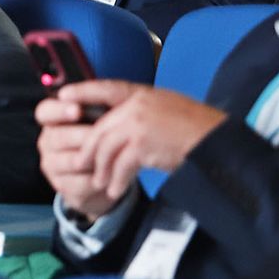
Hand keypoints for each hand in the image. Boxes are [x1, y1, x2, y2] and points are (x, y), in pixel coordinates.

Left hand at [37, 81, 226, 220]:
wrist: (217, 142)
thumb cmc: (198, 128)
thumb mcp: (167, 109)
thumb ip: (141, 112)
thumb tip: (118, 126)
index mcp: (142, 93)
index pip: (104, 87)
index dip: (81, 90)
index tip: (61, 95)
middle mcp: (137, 105)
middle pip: (100, 127)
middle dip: (89, 149)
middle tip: (81, 164)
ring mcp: (138, 123)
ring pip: (106, 148)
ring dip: (102, 169)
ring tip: (101, 183)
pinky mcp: (142, 144)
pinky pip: (120, 165)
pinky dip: (117, 180)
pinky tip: (116, 191)